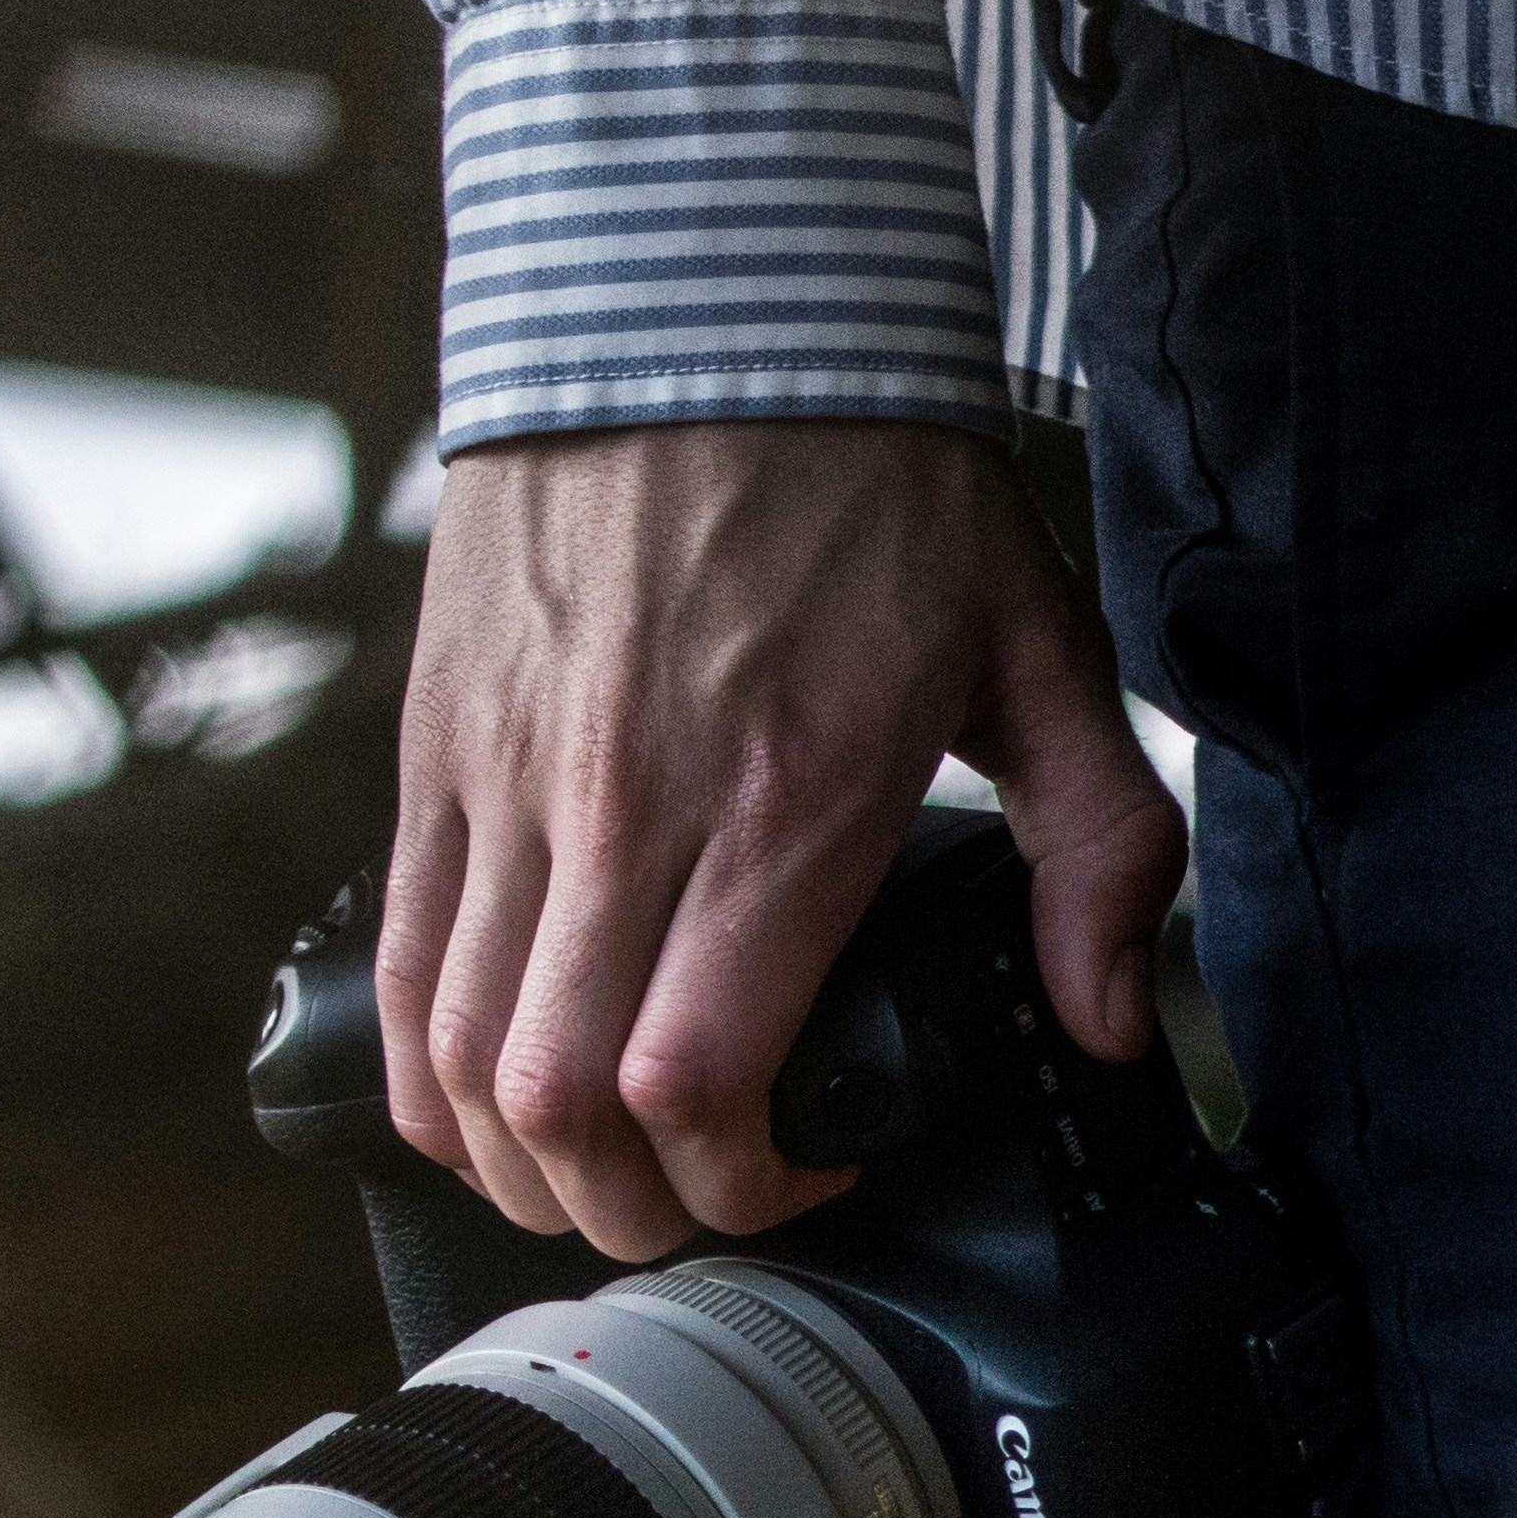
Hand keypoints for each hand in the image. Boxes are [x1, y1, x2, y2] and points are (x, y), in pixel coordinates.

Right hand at [379, 421, 1187, 1258]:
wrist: (698, 308)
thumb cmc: (874, 478)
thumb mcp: (1040, 648)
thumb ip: (1101, 849)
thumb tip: (1115, 1020)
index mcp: (780, 806)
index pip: (692, 1080)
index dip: (735, 1183)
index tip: (806, 1169)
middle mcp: (624, 811)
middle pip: (555, 1103)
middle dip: (624, 1209)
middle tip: (695, 1205)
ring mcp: (509, 783)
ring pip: (455, 1055)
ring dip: (512, 1163)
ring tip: (590, 1176)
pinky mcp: (435, 752)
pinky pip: (401, 962)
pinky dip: (425, 1072)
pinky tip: (482, 1104)